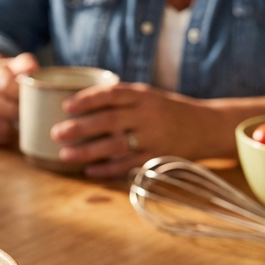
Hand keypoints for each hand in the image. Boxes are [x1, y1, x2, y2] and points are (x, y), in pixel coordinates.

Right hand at [0, 53, 39, 144]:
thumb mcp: (9, 64)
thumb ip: (23, 63)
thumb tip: (33, 66)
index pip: (4, 84)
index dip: (21, 93)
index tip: (35, 96)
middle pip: (3, 108)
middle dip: (22, 112)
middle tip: (37, 114)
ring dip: (15, 127)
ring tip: (28, 123)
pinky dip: (7, 135)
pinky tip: (16, 131)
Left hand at [50, 82, 219, 178]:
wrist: (207, 126)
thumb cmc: (168, 110)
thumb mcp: (148, 96)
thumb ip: (121, 99)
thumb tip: (79, 102)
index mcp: (143, 95)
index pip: (111, 94)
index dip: (86, 99)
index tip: (66, 106)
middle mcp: (147, 115)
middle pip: (109, 120)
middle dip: (80, 127)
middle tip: (56, 133)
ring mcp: (153, 138)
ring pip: (115, 145)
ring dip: (88, 151)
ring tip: (65, 155)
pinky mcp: (157, 158)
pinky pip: (128, 165)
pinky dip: (107, 169)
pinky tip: (89, 171)